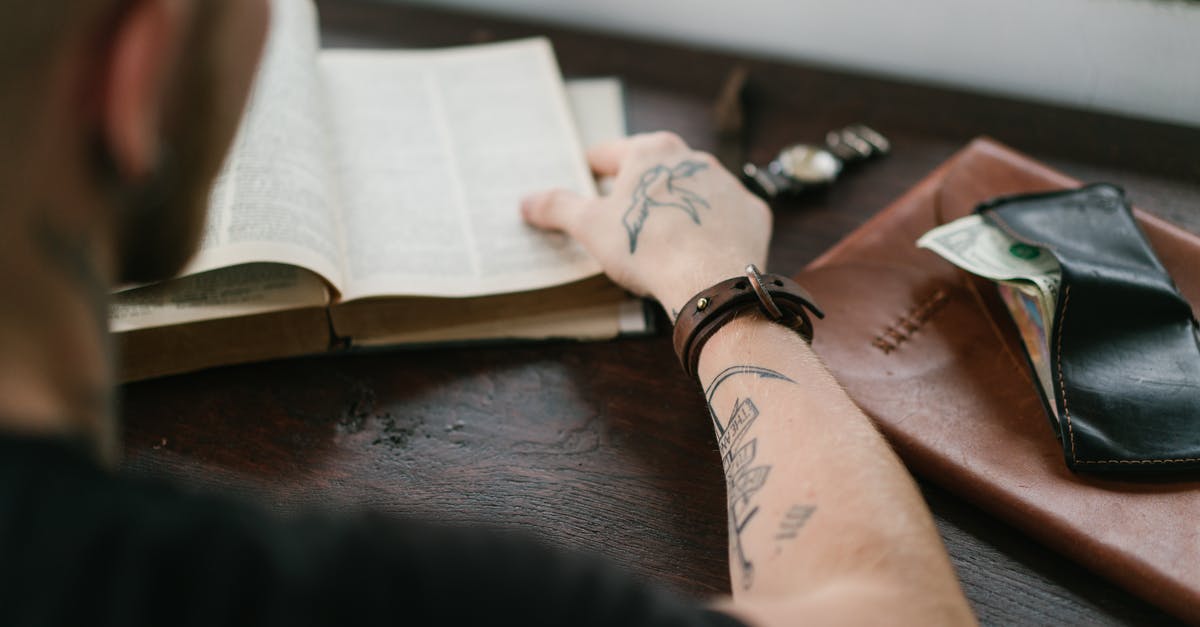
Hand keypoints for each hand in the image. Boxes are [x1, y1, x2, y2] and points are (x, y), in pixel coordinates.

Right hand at [521, 132, 771, 316]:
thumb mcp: (590, 227)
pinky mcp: (753, 213)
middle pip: (654, 171)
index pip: (609, 153)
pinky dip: (711, 230)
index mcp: (651, 151)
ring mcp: (728, 185)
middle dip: (637, 190)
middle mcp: (693, 158)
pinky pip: (726, 217)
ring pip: (692, 192)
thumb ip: (557, 207)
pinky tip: (699, 251)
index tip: (584, 183)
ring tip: (661, 239)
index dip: (591, 171)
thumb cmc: (646, 246)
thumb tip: (526, 201)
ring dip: (676, 207)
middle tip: (620, 218)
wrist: (711, 280)